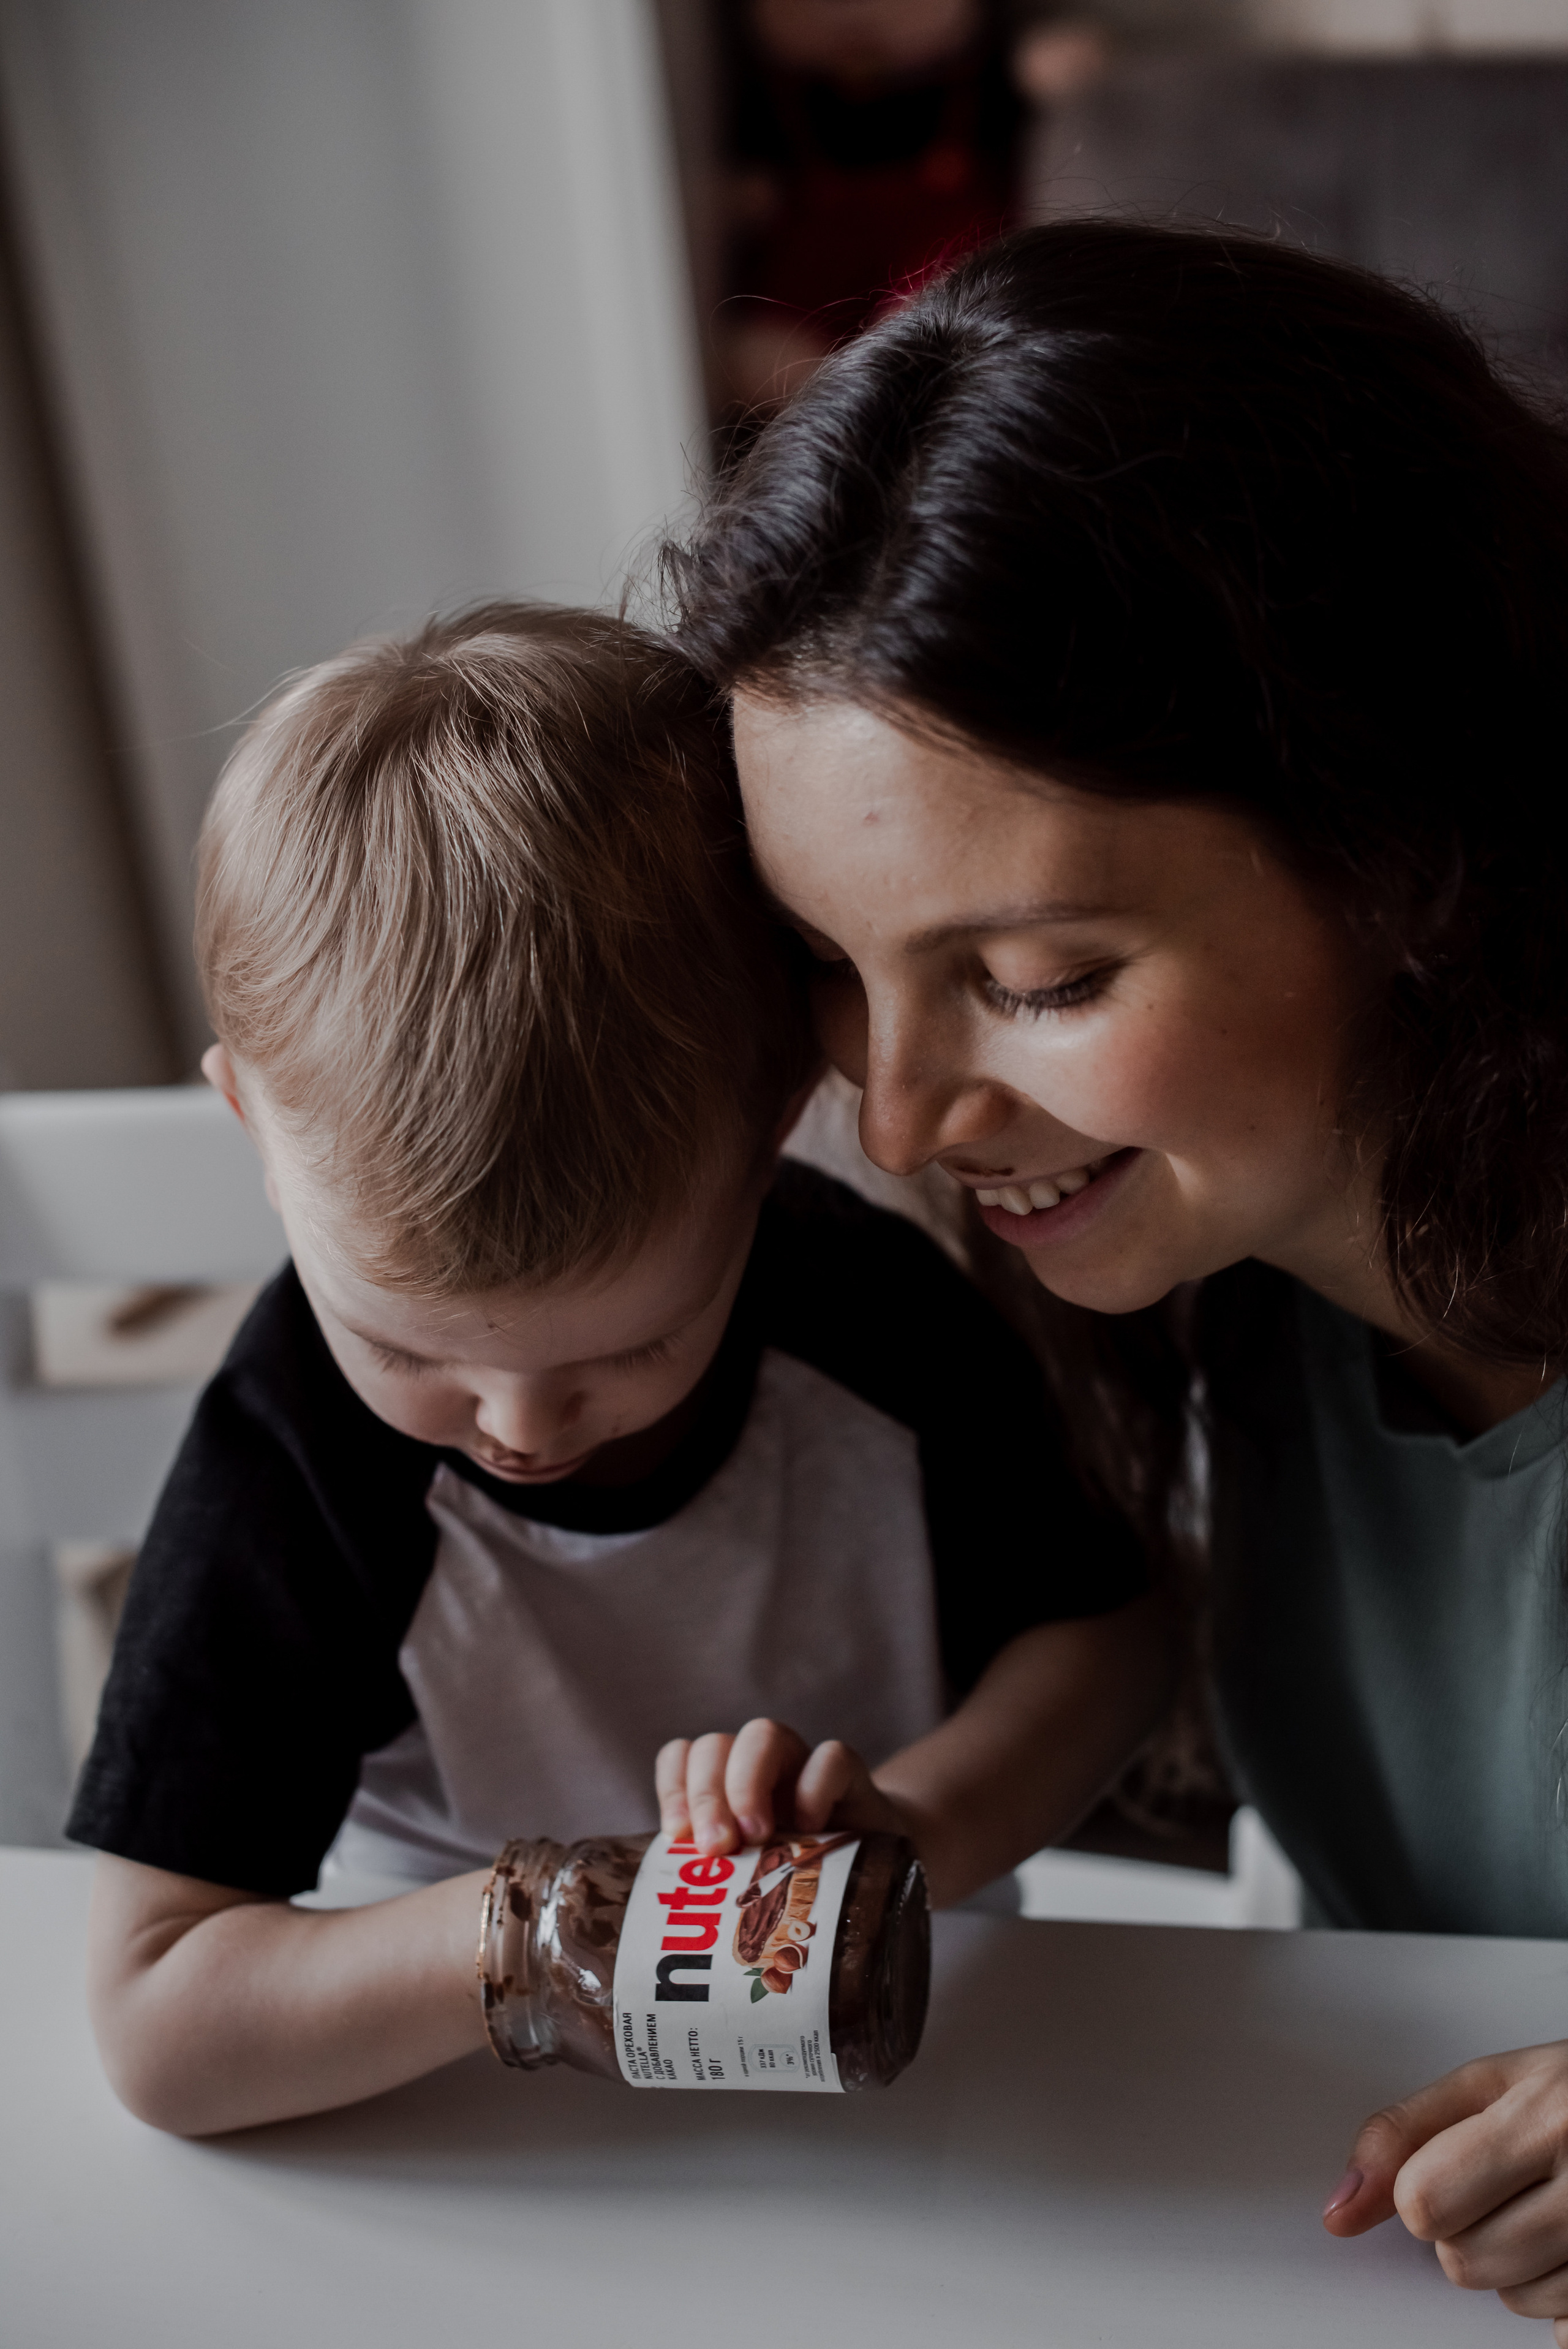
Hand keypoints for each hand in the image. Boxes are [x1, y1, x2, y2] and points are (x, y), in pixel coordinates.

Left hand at [655, 1717, 906, 1856]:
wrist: (872, 1876)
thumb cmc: (797, 1879)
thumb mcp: (748, 1879)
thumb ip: (715, 1879)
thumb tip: (673, 1910)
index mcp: (723, 1787)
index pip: (681, 1756)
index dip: (672, 1787)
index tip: (677, 1835)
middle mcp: (758, 1767)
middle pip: (715, 1746)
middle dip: (706, 1795)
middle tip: (716, 1847)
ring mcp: (802, 1763)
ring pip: (763, 1734)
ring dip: (748, 1784)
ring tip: (756, 1837)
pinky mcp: (850, 1774)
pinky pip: (830, 1756)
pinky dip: (813, 1788)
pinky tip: (810, 1829)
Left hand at [1324, 2040, 1567, 2337]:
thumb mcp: (1486, 2083)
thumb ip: (1402, 2136)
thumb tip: (1340, 2210)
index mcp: (1544, 2118)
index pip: (1425, 2201)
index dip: (1422, 2189)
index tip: (1448, 2166)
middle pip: (1464, 2261)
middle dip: (1467, 2228)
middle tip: (1505, 2185)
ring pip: (1514, 2301)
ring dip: (1514, 2264)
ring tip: (1545, 2207)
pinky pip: (1564, 2329)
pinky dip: (1559, 2296)